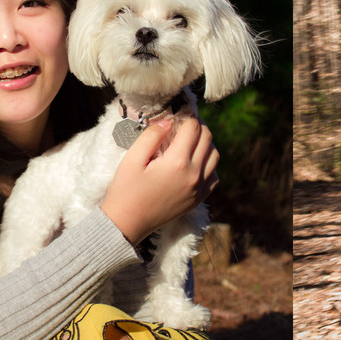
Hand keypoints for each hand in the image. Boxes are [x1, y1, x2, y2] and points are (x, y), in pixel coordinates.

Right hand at [101, 119, 218, 245]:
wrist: (127, 223)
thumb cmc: (126, 190)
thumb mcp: (132, 159)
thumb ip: (151, 136)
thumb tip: (169, 121)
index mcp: (177, 162)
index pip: (193, 128)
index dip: (186, 117)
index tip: (178, 116)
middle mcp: (194, 175)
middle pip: (207, 138)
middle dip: (197, 127)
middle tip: (184, 124)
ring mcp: (199, 189)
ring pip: (215, 156)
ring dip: (205, 144)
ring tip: (190, 142)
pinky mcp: (198, 199)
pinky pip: (214, 176)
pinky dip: (209, 165)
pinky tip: (194, 163)